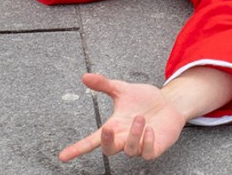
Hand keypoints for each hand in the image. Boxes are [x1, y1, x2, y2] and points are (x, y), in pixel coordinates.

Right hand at [60, 75, 188, 161]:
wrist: (168, 103)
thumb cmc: (144, 101)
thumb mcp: (123, 90)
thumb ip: (104, 85)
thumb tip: (85, 76)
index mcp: (114, 127)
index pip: (92, 141)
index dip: (77, 149)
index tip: (63, 156)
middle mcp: (124, 138)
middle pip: (109, 150)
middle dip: (107, 141)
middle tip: (108, 129)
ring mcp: (139, 145)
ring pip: (130, 150)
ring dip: (133, 134)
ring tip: (140, 117)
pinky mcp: (154, 148)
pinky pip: (148, 153)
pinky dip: (147, 142)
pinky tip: (150, 129)